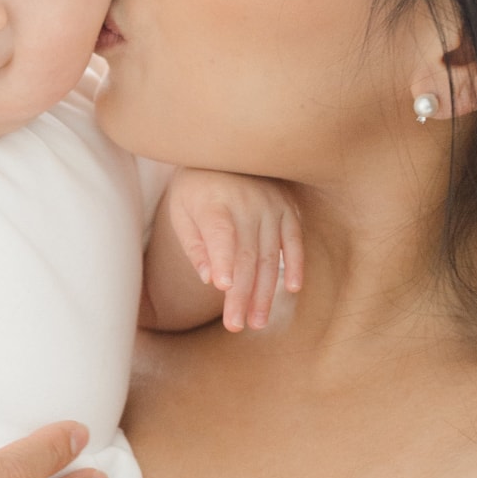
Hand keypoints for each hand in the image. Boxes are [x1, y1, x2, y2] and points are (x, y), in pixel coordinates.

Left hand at [167, 168, 303, 331]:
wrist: (224, 152)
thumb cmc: (196, 189)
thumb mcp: (181, 212)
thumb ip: (194, 245)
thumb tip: (209, 279)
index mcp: (214, 202)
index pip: (220, 234)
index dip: (222, 260)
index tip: (223, 287)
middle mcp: (247, 203)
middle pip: (245, 256)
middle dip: (241, 295)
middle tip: (235, 325)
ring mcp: (272, 206)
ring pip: (269, 256)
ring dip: (265, 292)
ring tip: (257, 321)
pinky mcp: (288, 209)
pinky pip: (295, 241)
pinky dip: (295, 265)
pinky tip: (292, 289)